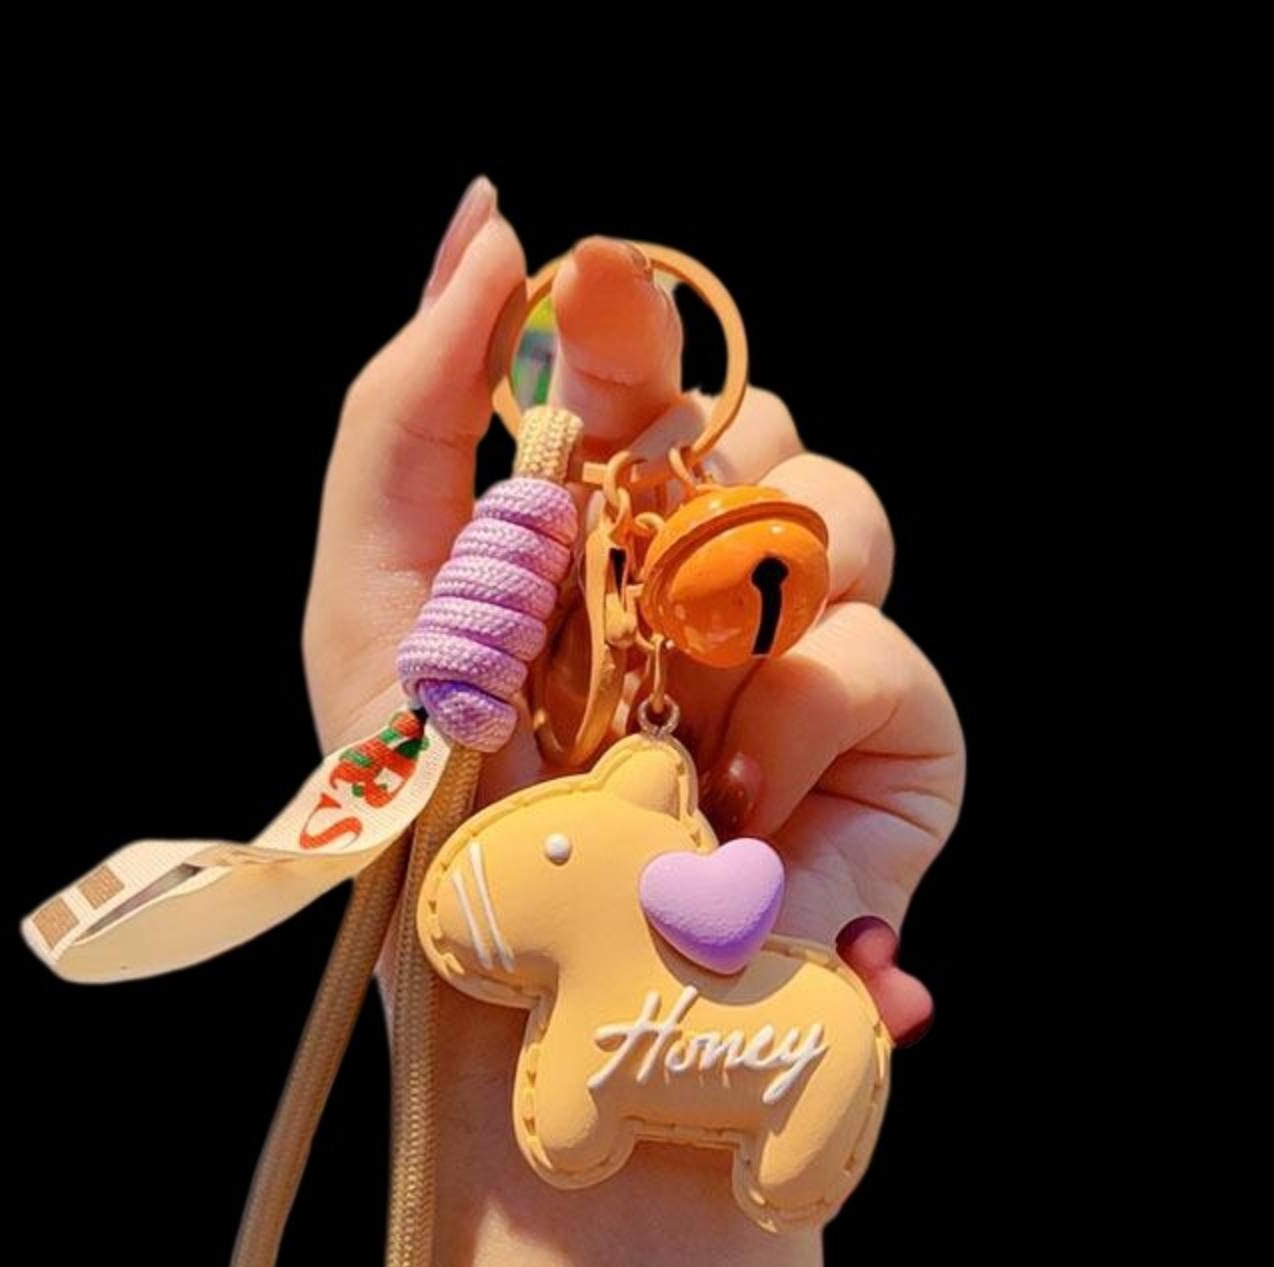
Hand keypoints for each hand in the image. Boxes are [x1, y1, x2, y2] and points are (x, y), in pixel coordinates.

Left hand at [301, 174, 965, 1044]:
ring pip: (848, 516)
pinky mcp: (891, 768)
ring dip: (757, 603)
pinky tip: (745, 832)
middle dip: (697, 480)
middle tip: (620, 592)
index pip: (642, 379)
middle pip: (764, 425)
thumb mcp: (374, 614)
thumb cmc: (430, 840)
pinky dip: (819, 729)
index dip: (628, 331)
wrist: (539, 1040)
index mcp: (591, 547)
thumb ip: (412, 408)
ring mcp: (801, 674)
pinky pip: (899, 667)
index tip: (594, 302)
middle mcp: (703, 593)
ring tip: (677, 746)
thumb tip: (497, 218)